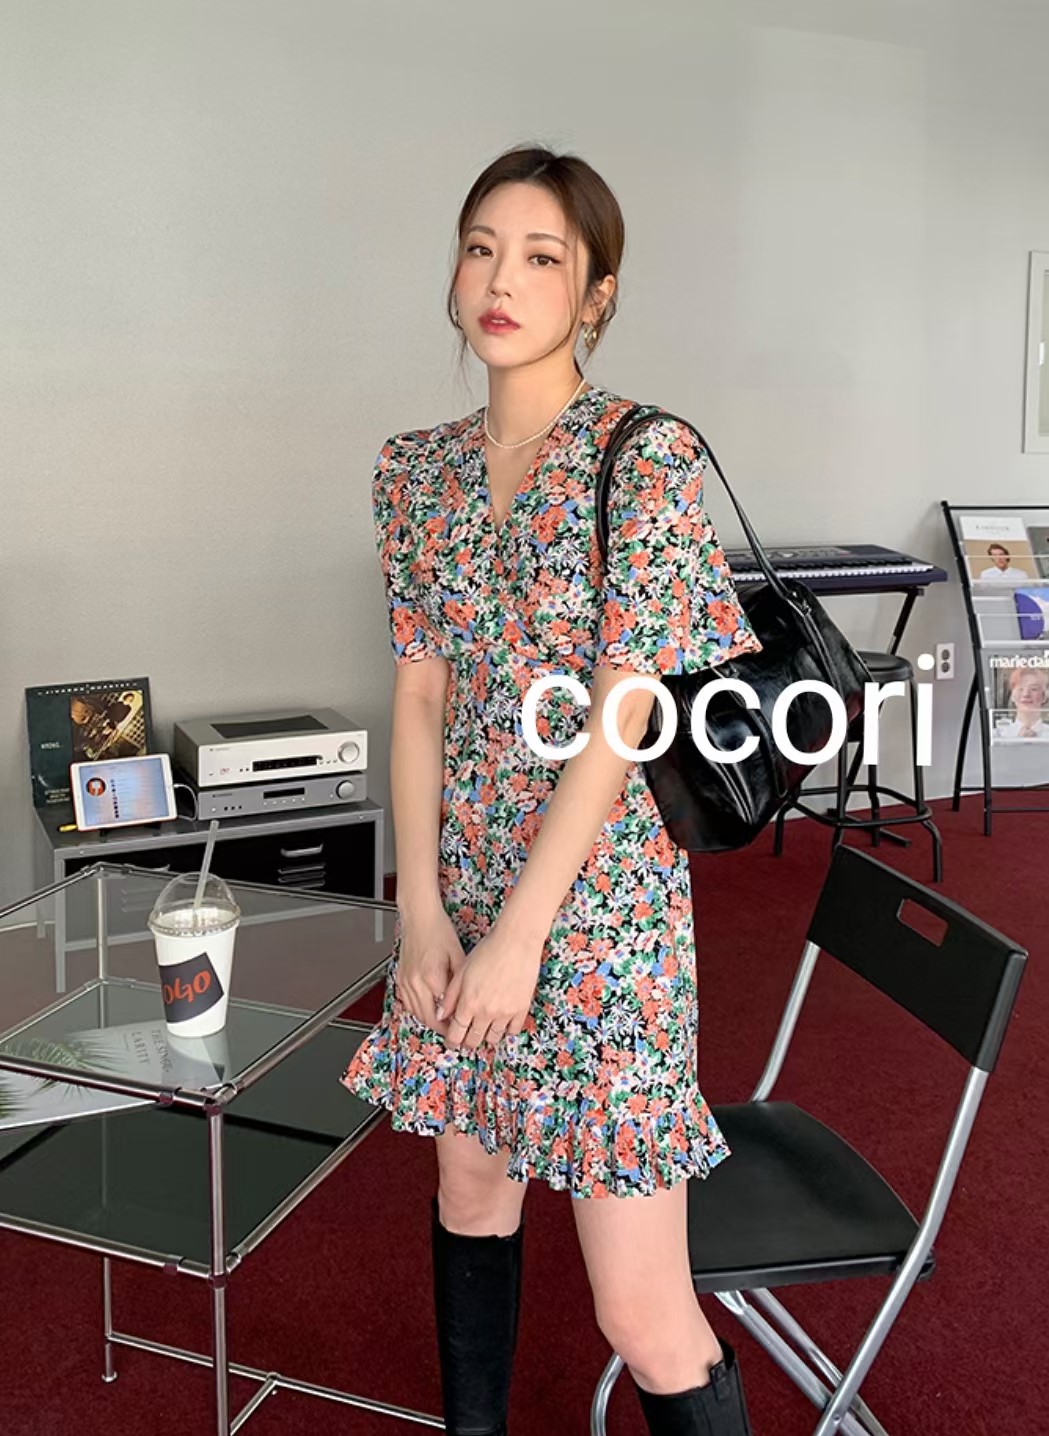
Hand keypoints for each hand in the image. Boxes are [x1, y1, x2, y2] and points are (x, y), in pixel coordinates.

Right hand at [394, 905, 465, 1030]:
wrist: (419, 918)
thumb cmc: (439, 932)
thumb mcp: (459, 956)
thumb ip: (460, 983)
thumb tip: (465, 1002)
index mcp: (432, 977)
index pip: (444, 1011)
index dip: (455, 1022)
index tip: (464, 1027)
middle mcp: (415, 982)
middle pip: (428, 1018)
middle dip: (443, 1029)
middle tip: (455, 1034)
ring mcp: (405, 982)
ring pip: (416, 1013)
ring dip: (430, 1021)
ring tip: (445, 1025)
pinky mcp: (400, 979)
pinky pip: (408, 1003)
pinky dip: (419, 1010)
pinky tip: (429, 1010)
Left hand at [436, 922, 543, 1050]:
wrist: (516, 942)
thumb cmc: (487, 951)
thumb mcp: (462, 971)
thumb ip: (450, 996)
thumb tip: (441, 1015)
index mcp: (469, 1003)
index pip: (456, 1033)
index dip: (452, 1040)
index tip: (452, 1041)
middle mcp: (486, 1012)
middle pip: (475, 1040)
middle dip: (468, 1041)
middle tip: (467, 1037)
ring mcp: (506, 1013)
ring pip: (494, 1038)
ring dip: (487, 1036)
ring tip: (484, 1029)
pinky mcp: (522, 1009)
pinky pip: (513, 1030)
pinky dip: (506, 1030)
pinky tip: (501, 1022)